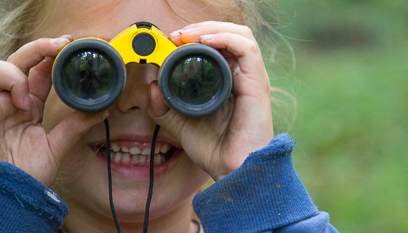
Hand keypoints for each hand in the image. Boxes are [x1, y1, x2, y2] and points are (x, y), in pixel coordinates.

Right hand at [0, 35, 107, 185]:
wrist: (12, 196)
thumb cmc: (30, 174)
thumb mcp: (59, 146)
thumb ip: (76, 125)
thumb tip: (103, 109)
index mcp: (28, 104)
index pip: (38, 69)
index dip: (50, 53)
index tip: (67, 44)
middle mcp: (7, 100)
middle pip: (17, 59)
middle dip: (37, 48)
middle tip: (57, 45)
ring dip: (11, 76)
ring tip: (24, 103)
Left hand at [148, 21, 273, 180]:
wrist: (234, 171)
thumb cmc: (216, 150)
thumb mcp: (180, 125)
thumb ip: (164, 108)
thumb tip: (151, 88)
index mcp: (228, 81)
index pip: (217, 44)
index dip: (194, 36)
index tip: (170, 41)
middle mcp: (242, 76)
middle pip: (228, 34)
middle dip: (200, 28)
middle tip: (176, 37)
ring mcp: (251, 78)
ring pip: (239, 34)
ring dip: (211, 29)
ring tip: (189, 36)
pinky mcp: (257, 83)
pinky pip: (247, 48)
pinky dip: (226, 38)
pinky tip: (205, 42)